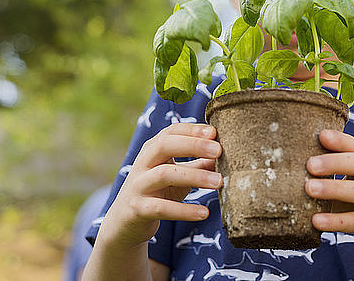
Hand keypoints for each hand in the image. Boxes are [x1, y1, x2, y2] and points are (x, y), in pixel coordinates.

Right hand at [97, 123, 222, 249]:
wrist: (126, 223)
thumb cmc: (158, 193)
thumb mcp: (179, 176)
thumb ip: (199, 165)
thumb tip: (227, 156)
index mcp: (152, 150)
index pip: (171, 131)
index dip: (192, 130)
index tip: (214, 132)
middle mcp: (142, 163)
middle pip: (164, 145)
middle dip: (192, 145)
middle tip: (219, 150)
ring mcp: (138, 185)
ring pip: (164, 174)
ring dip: (194, 176)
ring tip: (219, 182)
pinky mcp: (137, 209)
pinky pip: (162, 208)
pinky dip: (184, 210)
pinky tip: (203, 213)